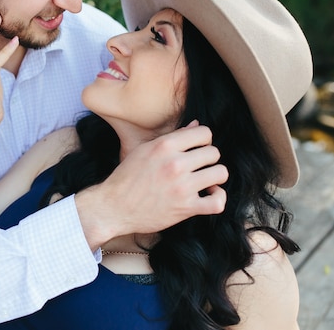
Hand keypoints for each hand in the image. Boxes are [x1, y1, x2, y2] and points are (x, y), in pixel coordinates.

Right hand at [76, 122, 227, 248]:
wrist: (113, 207)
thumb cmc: (126, 177)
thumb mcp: (144, 150)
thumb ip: (172, 137)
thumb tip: (196, 125)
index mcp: (164, 146)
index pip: (204, 133)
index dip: (204, 140)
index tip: (196, 150)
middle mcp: (175, 164)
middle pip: (214, 152)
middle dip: (208, 159)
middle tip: (198, 168)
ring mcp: (182, 187)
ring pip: (220, 173)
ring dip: (214, 177)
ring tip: (204, 181)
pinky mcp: (185, 208)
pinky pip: (218, 202)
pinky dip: (218, 198)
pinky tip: (208, 195)